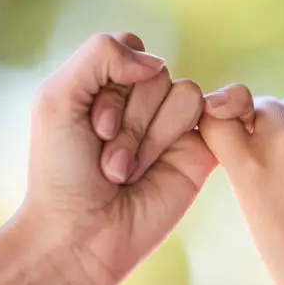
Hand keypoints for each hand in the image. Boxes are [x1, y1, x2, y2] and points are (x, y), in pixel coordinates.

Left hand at [24, 32, 253, 284]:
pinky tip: (199, 131)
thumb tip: (157, 63)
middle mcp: (143, 104)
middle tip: (106, 161)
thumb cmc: (61, 172)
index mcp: (109, 86)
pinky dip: (226, 108)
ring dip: (150, 137)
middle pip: (157, 75)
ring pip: (185, 93)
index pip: (130, 49)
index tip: (91, 127)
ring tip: (128, 173)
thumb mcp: (56, 97)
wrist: (82, 234)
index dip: (112, 85)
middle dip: (128, 119)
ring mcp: (172, 128)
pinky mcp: (200, 153)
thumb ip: (100, 53)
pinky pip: (225, 111)